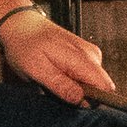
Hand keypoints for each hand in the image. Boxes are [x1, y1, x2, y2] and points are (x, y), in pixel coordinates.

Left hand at [0, 2, 115, 105]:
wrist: (21, 25)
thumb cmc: (25, 46)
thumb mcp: (37, 69)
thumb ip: (61, 85)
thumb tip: (82, 100)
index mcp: (82, 58)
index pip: (105, 88)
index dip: (92, 101)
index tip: (72, 102)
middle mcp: (92, 55)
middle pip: (101, 88)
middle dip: (81, 96)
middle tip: (56, 89)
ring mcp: (90, 54)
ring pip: (94, 84)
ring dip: (75, 89)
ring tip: (54, 80)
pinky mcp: (85, 55)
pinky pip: (87, 77)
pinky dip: (73, 81)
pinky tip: (58, 74)